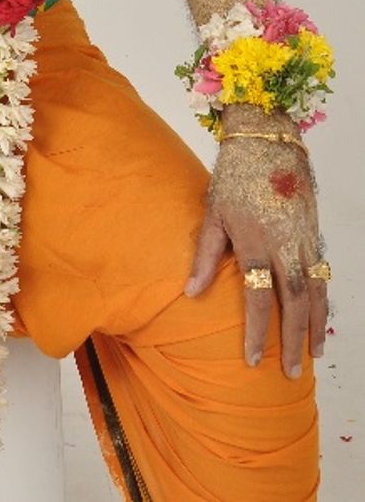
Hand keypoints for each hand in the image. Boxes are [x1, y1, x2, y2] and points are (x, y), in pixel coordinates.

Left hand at [185, 127, 327, 377]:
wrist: (268, 141)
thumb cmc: (235, 175)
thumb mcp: (214, 211)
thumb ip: (206, 254)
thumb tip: (191, 293)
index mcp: (255, 238)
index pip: (257, 295)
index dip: (255, 330)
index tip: (252, 359)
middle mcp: (285, 243)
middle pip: (295, 302)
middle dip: (292, 339)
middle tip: (289, 372)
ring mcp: (304, 239)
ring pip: (316, 292)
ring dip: (315, 326)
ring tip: (311, 354)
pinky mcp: (314, 233)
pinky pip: (322, 275)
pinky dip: (323, 301)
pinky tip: (319, 320)